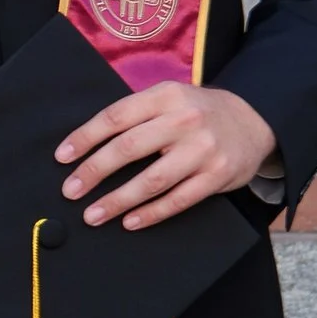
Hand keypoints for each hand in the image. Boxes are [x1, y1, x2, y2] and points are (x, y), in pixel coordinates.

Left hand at [55, 81, 278, 228]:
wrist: (254, 120)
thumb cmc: (198, 112)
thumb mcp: (170, 98)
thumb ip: (137, 114)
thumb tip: (88, 144)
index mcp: (165, 95)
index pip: (116, 117)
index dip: (85, 138)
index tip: (63, 158)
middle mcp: (184, 120)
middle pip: (128, 148)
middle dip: (94, 172)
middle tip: (71, 191)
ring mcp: (202, 149)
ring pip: (151, 180)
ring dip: (117, 200)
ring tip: (93, 215)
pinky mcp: (216, 176)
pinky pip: (178, 199)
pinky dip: (151, 213)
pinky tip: (129, 222)